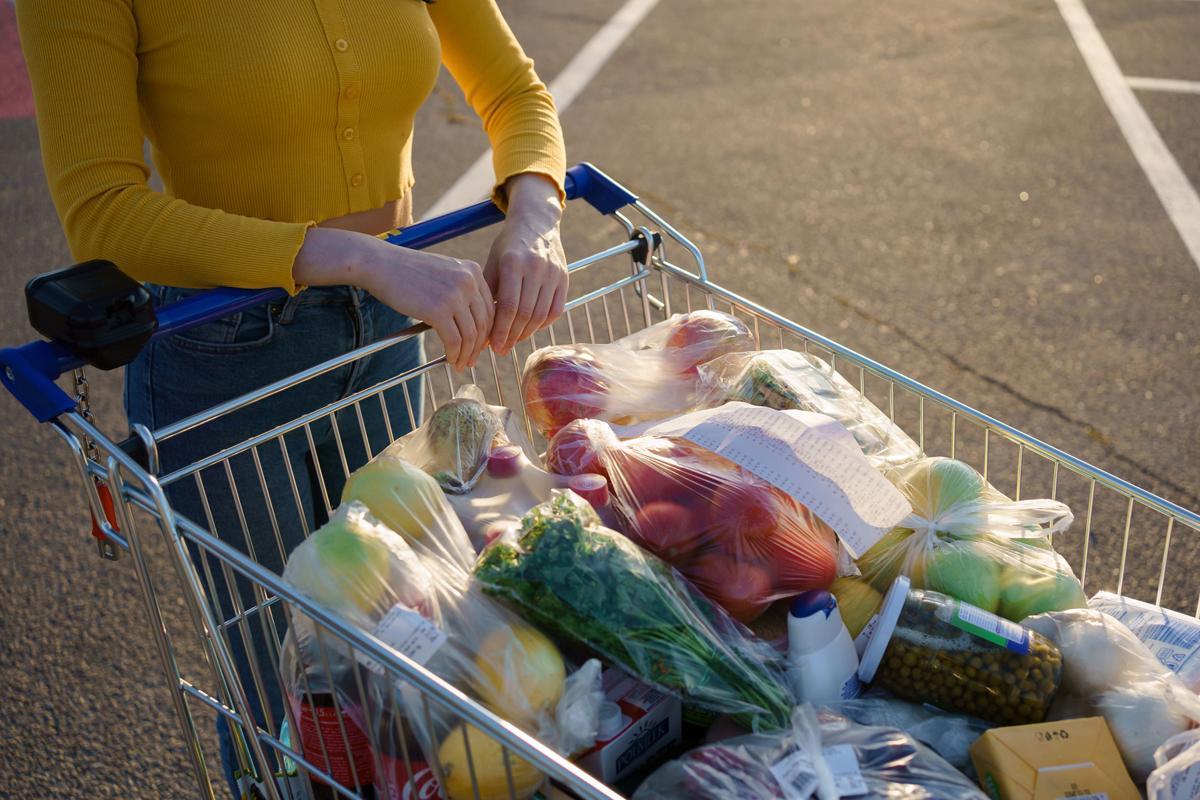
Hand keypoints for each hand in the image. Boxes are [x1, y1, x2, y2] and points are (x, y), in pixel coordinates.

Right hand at [293, 228, 493, 369]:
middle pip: (484, 323)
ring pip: (471, 335)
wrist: (379, 263)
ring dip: (466, 354)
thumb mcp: (443, 272)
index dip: (487, 330)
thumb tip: (470, 321)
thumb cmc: (406, 271)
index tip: (480, 344)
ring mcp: (455, 295)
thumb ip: (460, 289)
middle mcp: (469, 281)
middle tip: (471, 360)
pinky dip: (454, 354)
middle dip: (479, 346)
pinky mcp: (439, 310)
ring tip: (459, 363)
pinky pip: (454, 340)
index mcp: (472, 270)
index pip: (491, 307)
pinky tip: (450, 360)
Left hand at [485, 173, 566, 355]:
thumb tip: (481, 329)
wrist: (536, 223)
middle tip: (502, 349)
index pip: (509, 306)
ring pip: (541, 315)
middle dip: (512, 336)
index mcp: (513, 263)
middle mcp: (535, 267)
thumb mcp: (492, 263)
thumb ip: (488, 294)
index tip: (493, 346)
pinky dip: (543, 324)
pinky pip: (556, 310)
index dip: (501, 330)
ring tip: (514, 341)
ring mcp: (553, 273)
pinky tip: (531, 329)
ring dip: (527, 333)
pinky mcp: (564, 277)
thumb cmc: (508, 246)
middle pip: (526, 314)